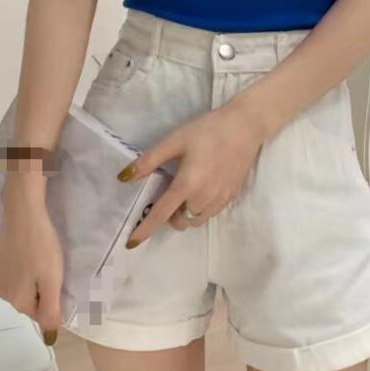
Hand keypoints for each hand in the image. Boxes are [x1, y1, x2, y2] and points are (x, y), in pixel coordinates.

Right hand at [0, 183, 63, 345]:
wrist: (23, 211)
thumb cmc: (41, 246)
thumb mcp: (52, 281)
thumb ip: (51, 311)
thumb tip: (49, 338)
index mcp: (15, 299)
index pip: (40, 313)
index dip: (54, 298)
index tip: (60, 279)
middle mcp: (2, 291)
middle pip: (30, 299)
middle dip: (43, 288)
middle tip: (53, 266)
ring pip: (23, 284)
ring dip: (35, 276)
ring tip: (44, 256)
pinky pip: (16, 270)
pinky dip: (26, 264)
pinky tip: (32, 249)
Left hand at [118, 100, 264, 246]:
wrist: (244, 127)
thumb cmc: (206, 130)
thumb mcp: (174, 140)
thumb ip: (149, 160)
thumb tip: (124, 177)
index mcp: (187, 184)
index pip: (160, 214)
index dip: (145, 229)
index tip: (131, 243)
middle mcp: (203, 198)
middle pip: (179, 221)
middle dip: (168, 215)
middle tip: (167, 192)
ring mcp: (220, 200)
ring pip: (195, 221)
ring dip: (184, 214)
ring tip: (184, 191)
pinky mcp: (231, 198)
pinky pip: (209, 214)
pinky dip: (199, 210)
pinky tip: (201, 190)